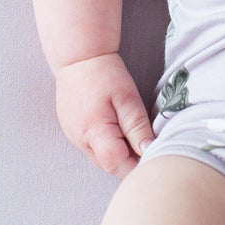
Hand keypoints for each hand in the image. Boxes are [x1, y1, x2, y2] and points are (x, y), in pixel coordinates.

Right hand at [55, 53, 154, 175]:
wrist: (78, 58)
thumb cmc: (105, 75)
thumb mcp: (128, 99)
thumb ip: (138, 128)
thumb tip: (149, 152)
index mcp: (94, 132)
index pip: (116, 166)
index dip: (136, 166)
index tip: (152, 156)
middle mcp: (80, 140)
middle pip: (109, 166)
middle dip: (129, 161)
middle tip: (145, 143)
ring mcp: (73, 137)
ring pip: (101, 159)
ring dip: (118, 153)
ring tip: (130, 132)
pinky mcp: (71, 132)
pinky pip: (92, 148)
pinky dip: (107, 145)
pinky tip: (116, 128)